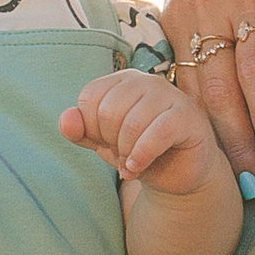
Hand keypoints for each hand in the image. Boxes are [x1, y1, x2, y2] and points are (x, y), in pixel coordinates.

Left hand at [61, 69, 228, 200]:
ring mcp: (170, 95)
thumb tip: (66, 119)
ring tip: (131, 165)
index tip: (107, 143)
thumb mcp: (104, 144)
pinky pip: (157, 132)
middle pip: (109, 111)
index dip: (91, 129)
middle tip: (122, 156)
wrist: (178, 174)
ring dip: (126, 154)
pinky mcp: (188, 116)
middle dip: (110, 143)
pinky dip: (141, 155)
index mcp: (123, 80)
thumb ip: (81, 131)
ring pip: (132, 123)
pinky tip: (138, 167)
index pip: (89, 98)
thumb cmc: (139, 152)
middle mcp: (146, 80)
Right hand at [162, 0, 254, 187]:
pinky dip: (191, 116)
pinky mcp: (166, 20)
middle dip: (237, 140)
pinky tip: (206, 145)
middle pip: (219, 87)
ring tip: (234, 176)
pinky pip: (177, 78)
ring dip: (212, 137)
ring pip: (192, 89)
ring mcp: (181, 12)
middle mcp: (209, 4)